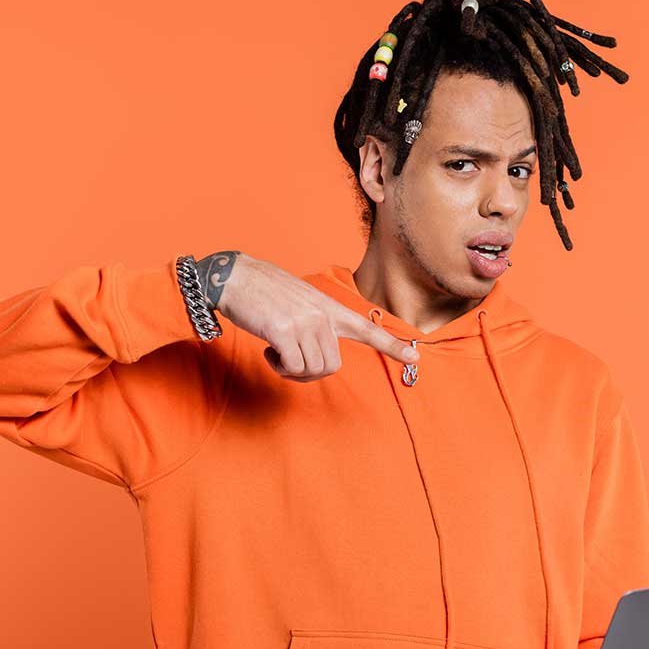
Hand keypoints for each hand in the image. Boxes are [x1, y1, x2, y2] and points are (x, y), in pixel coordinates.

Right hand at [201, 251, 418, 380]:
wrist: (233, 276)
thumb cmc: (262, 293)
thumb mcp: (299, 303)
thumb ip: (315, 324)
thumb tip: (319, 355)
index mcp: (328, 308)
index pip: (367, 328)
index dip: (392, 345)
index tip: (416, 358)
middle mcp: (321, 315)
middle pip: (331, 366)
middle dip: (310, 372)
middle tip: (288, 361)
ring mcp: (304, 322)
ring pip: (313, 370)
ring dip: (292, 370)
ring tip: (277, 352)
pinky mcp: (284, 331)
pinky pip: (292, 367)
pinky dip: (279, 367)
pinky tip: (268, 349)